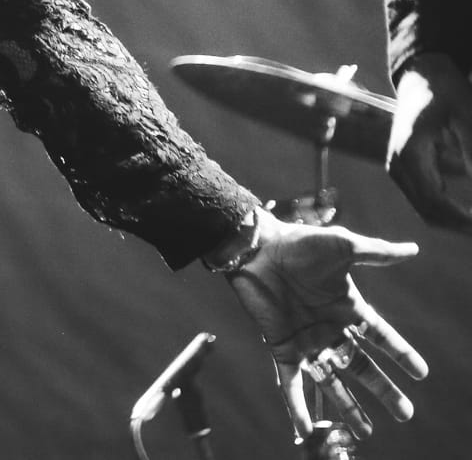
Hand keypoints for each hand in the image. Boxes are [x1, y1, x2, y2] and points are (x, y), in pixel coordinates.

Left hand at [221, 213, 425, 439]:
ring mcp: (306, 341)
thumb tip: (414, 249)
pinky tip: (304, 428)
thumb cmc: (298, 244)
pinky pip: (290, 383)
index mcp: (347, 308)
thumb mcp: (343, 245)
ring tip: (364, 432)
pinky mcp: (281, 347)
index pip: (381, 337)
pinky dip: (296, 406)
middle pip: (362, 367)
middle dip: (383, 390)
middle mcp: (329, 329)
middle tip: (404, 413)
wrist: (255, 247)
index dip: (400, 354)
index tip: (420, 373)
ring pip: (332, 381)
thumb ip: (377, 253)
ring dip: (348, 406)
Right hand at [387, 52, 471, 231]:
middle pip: (428, 211)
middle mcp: (397, 164)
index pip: (434, 199)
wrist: (421, 80)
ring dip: (455, 222)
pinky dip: (448, 211)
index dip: (462, 218)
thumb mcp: (467, 117)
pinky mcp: (403, 171)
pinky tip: (470, 212)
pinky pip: (424, 201)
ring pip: (426, 210)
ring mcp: (397, 169)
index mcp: (409, 152)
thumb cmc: (447, 93)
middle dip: (462, 225)